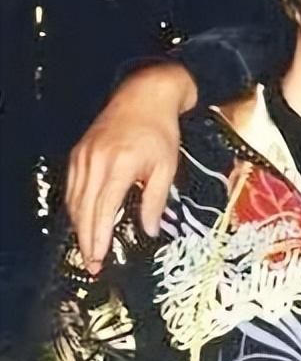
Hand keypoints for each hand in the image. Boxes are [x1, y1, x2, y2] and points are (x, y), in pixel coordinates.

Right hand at [65, 63, 196, 273]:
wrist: (144, 96)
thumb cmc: (160, 131)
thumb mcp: (167, 166)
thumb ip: (156, 200)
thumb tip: (149, 231)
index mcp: (121, 165)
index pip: (104, 208)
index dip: (100, 236)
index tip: (100, 257)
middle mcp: (97, 161)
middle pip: (84, 209)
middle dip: (87, 239)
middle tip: (93, 264)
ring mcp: (83, 156)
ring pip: (75, 201)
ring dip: (79, 227)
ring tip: (89, 249)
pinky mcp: (78, 153)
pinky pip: (72, 187)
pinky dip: (76, 208)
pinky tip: (84, 222)